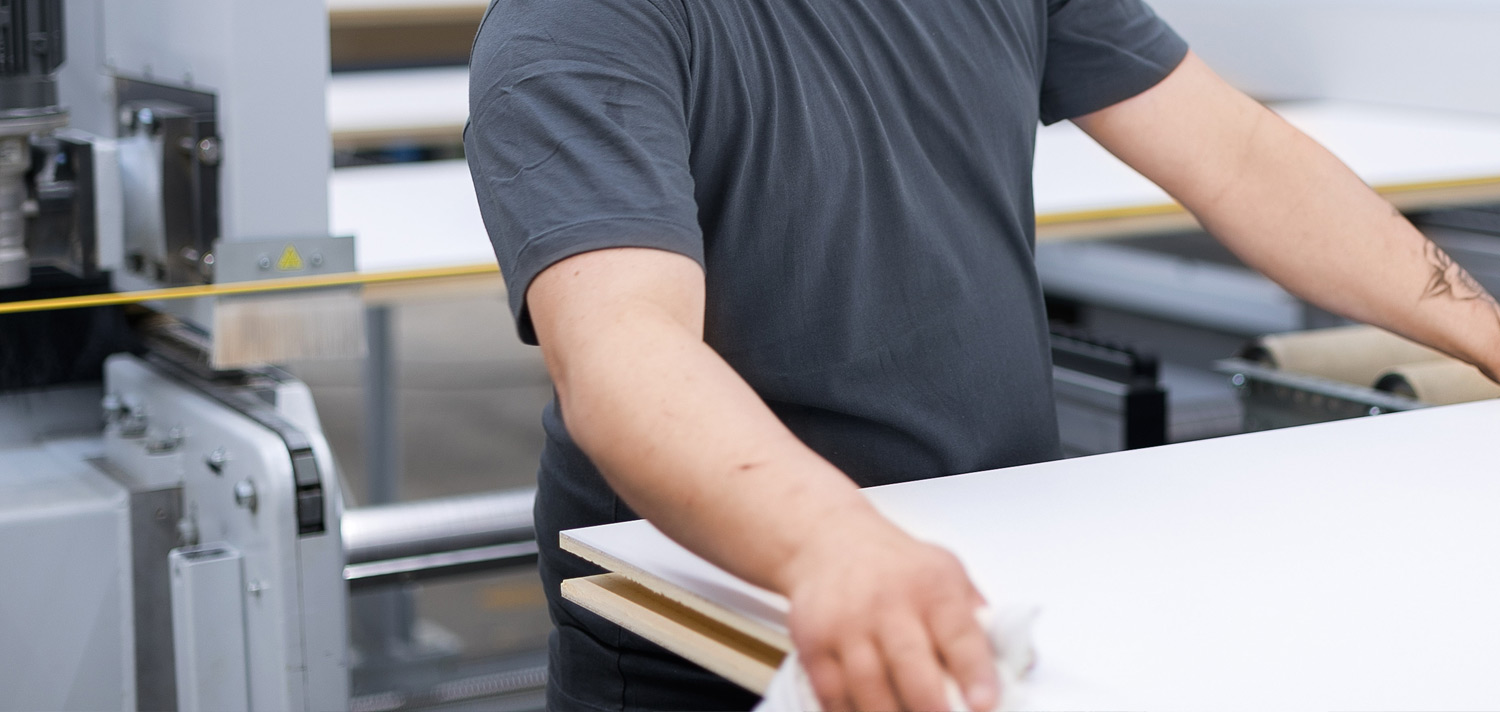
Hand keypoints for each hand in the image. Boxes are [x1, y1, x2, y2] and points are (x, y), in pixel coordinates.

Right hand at [777, 513, 998, 710]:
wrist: (829, 541)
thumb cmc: (896, 566)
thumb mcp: (948, 574)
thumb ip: (979, 620)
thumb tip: (1017, 664)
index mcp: (932, 589)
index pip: (960, 635)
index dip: (975, 674)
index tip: (985, 704)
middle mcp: (888, 604)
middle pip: (910, 665)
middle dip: (931, 706)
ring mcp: (848, 625)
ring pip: (869, 688)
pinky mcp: (814, 644)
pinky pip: (832, 694)